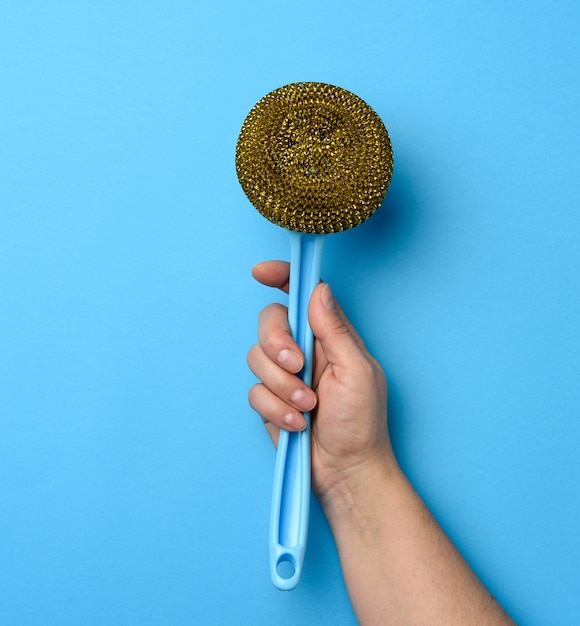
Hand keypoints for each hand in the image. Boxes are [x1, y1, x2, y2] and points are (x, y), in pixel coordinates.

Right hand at [247, 261, 396, 499]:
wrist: (347, 472)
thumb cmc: (362, 424)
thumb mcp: (356, 371)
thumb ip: (335, 330)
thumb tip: (319, 290)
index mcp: (330, 337)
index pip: (302, 296)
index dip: (282, 278)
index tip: (261, 273)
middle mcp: (305, 351)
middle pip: (270, 322)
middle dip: (277, 343)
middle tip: (298, 367)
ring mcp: (285, 377)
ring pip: (256, 358)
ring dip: (282, 385)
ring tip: (307, 407)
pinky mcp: (271, 401)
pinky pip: (254, 392)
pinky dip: (275, 408)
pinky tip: (297, 424)